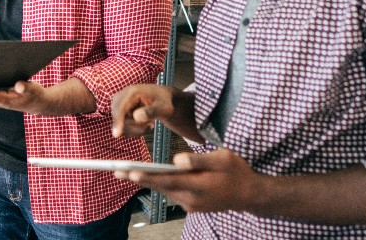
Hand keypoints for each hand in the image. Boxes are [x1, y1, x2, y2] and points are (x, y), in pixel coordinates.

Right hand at [111, 84, 175, 137]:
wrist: (164, 101)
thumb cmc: (165, 102)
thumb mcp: (163, 107)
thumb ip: (151, 111)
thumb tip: (136, 117)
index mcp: (132, 92)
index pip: (120, 107)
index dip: (117, 121)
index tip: (116, 135)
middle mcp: (123, 97)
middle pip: (117, 117)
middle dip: (134, 127)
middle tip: (152, 126)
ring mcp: (120, 106)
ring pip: (121, 125)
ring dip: (137, 129)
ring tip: (151, 124)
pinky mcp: (121, 113)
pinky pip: (123, 128)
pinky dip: (135, 130)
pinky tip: (145, 125)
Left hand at [114, 149, 263, 213]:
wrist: (250, 194)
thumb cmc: (236, 171)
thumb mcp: (222, 158)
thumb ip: (199, 159)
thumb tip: (177, 159)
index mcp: (199, 185)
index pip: (168, 180)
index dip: (148, 176)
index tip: (130, 172)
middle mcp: (192, 199)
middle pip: (160, 187)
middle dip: (137, 179)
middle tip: (115, 170)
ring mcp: (191, 205)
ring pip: (164, 191)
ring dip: (145, 182)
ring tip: (124, 172)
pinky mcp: (191, 206)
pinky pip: (171, 194)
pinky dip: (159, 186)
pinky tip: (146, 177)